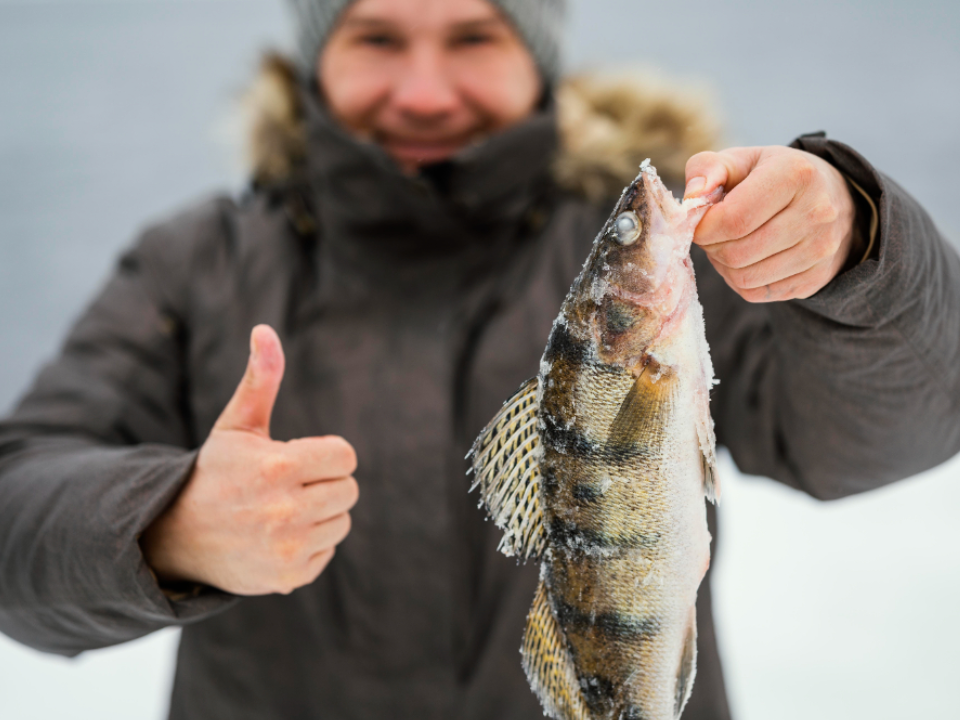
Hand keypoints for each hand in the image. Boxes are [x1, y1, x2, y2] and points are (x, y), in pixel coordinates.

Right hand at [140, 325, 358, 595]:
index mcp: (277, 468)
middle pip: (348, 489)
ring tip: (280, 510)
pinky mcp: (288, 577)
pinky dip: (310, 543)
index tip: (299, 457)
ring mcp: (287, 548)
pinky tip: (277, 537)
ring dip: (320, 513)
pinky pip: (328, 550)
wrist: (177, 536)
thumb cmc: (217, 472)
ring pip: (342, 520)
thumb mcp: (237, 425)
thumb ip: (260, 378)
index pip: (345, 456)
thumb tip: (265, 329)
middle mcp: (284, 512)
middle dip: (324, 482)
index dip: (326, 453)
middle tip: (288, 485)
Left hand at [684, 146, 859, 301]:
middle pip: (736, 253)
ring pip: (744, 278)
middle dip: (711, 246)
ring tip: (728, 243)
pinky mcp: (815, 278)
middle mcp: (816, 213)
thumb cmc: (773, 175)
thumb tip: (692, 197)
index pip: (733, 219)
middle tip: (712, 233)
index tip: (698, 222)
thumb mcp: (741, 159)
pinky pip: (756, 293)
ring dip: (723, 265)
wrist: (831, 196)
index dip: (702, 228)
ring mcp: (820, 250)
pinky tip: (745, 259)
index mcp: (795, 175)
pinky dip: (739, 280)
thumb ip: (708, 168)